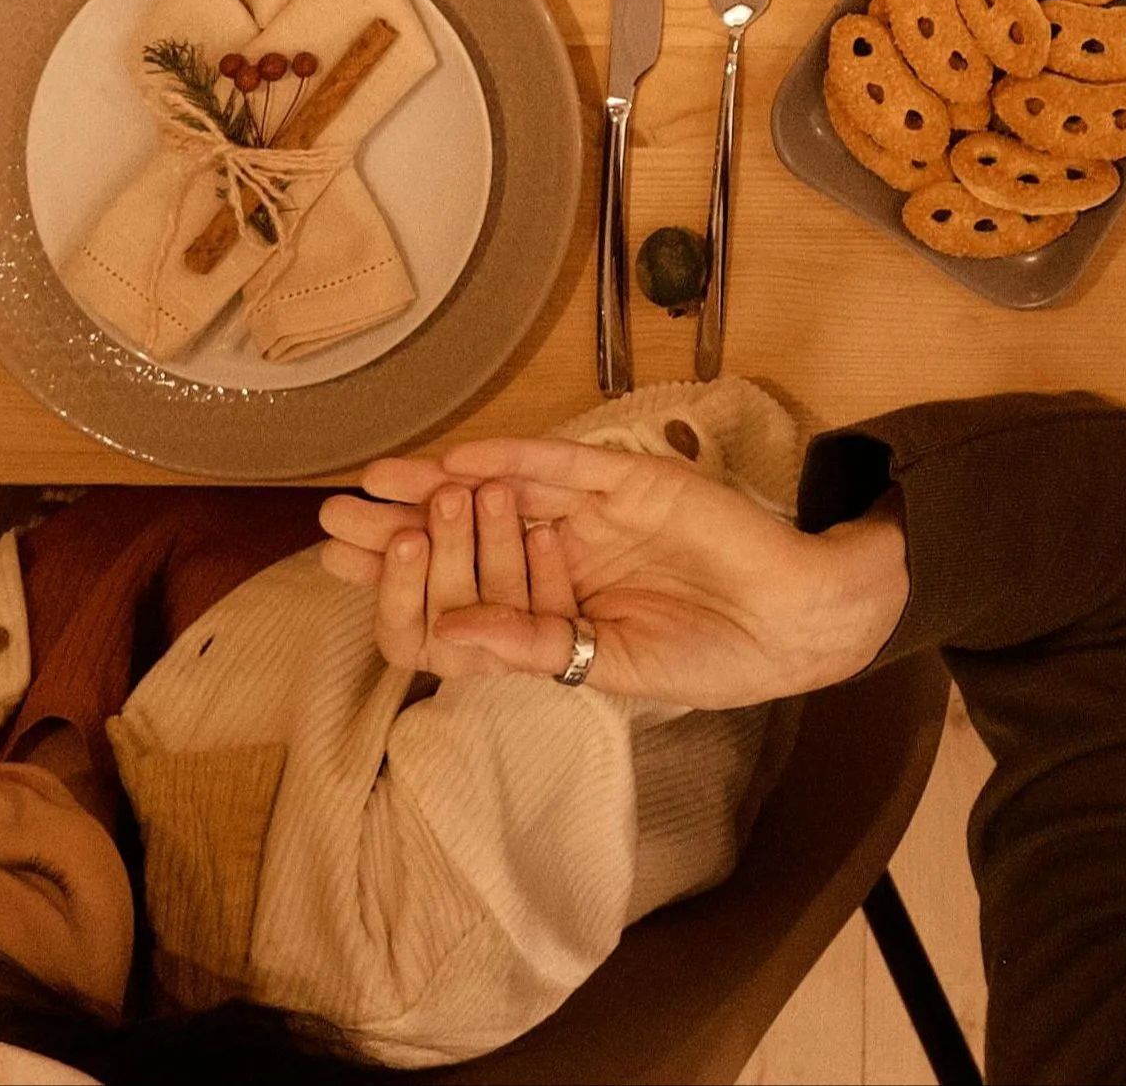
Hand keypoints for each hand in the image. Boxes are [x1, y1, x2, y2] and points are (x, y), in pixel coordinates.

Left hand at [314, 435, 901, 708]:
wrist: (792, 620)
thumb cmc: (711, 655)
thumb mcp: (609, 666)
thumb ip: (530, 646)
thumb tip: (439, 640)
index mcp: (556, 605)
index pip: (463, 585)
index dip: (403, 576)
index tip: (342, 568)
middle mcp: (566, 552)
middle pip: (468, 531)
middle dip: (401, 525)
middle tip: (333, 516)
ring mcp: (595, 513)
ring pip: (504, 490)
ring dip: (440, 484)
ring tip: (375, 479)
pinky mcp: (630, 481)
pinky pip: (562, 465)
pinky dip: (513, 459)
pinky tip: (460, 460)